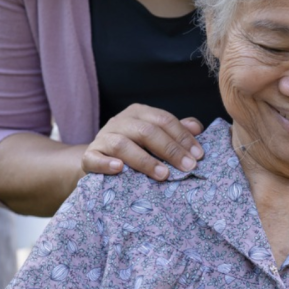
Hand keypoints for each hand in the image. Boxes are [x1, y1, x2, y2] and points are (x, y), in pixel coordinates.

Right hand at [81, 104, 204, 179]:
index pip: (164, 120)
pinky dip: (106, 163)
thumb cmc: (135, 149)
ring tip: (163, 175)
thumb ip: (175, 131)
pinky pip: (94, 158)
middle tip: (188, 167)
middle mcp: (120, 122)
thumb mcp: (156, 137)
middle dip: (170, 150)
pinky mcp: (89, 156)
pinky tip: (119, 169)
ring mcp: (103, 138)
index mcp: (139, 113)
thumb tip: (197, 128)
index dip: (182, 137)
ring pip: (123, 144)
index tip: (198, 155)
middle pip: (147, 131)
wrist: (99, 161)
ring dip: (145, 160)